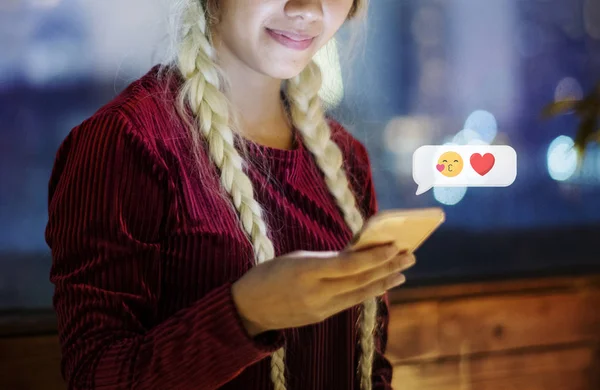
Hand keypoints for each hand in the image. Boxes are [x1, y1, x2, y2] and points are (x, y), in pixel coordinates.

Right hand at [231, 244, 414, 336]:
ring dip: (383, 282)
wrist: (248, 308)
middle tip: (410, 256)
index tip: (395, 246)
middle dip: (387, 267)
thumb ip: (326, 260)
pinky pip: (349, 302)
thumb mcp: (295, 258)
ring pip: (359, 294)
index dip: (374, 257)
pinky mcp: (320, 318)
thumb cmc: (269, 274)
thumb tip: (358, 255)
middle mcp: (315, 292)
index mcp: (305, 270)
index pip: (348, 265)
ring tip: (402, 272)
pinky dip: (366, 291)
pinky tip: (379, 284)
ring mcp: (319, 309)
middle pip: (359, 280)